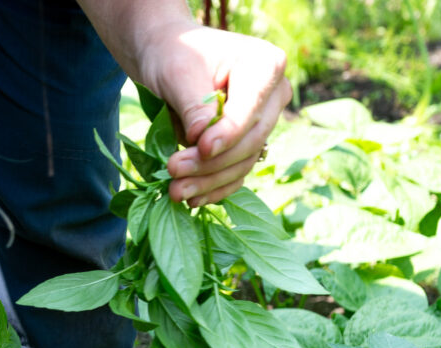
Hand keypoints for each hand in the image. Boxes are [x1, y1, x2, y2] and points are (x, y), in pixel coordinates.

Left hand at [139, 23, 291, 206]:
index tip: (201, 148)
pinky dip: (215, 188)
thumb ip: (193, 104)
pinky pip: (237, 172)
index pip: (252, 108)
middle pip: (250, 140)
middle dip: (211, 162)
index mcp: (265, 66)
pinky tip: (192, 199)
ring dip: (209, 181)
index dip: (228, 133)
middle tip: (172, 171)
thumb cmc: (174, 55)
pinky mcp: (246, 144)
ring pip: (243, 162)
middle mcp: (273, 95)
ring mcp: (262, 122)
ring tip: (174, 191)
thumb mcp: (178, 72)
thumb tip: (203, 137)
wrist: (167, 58)